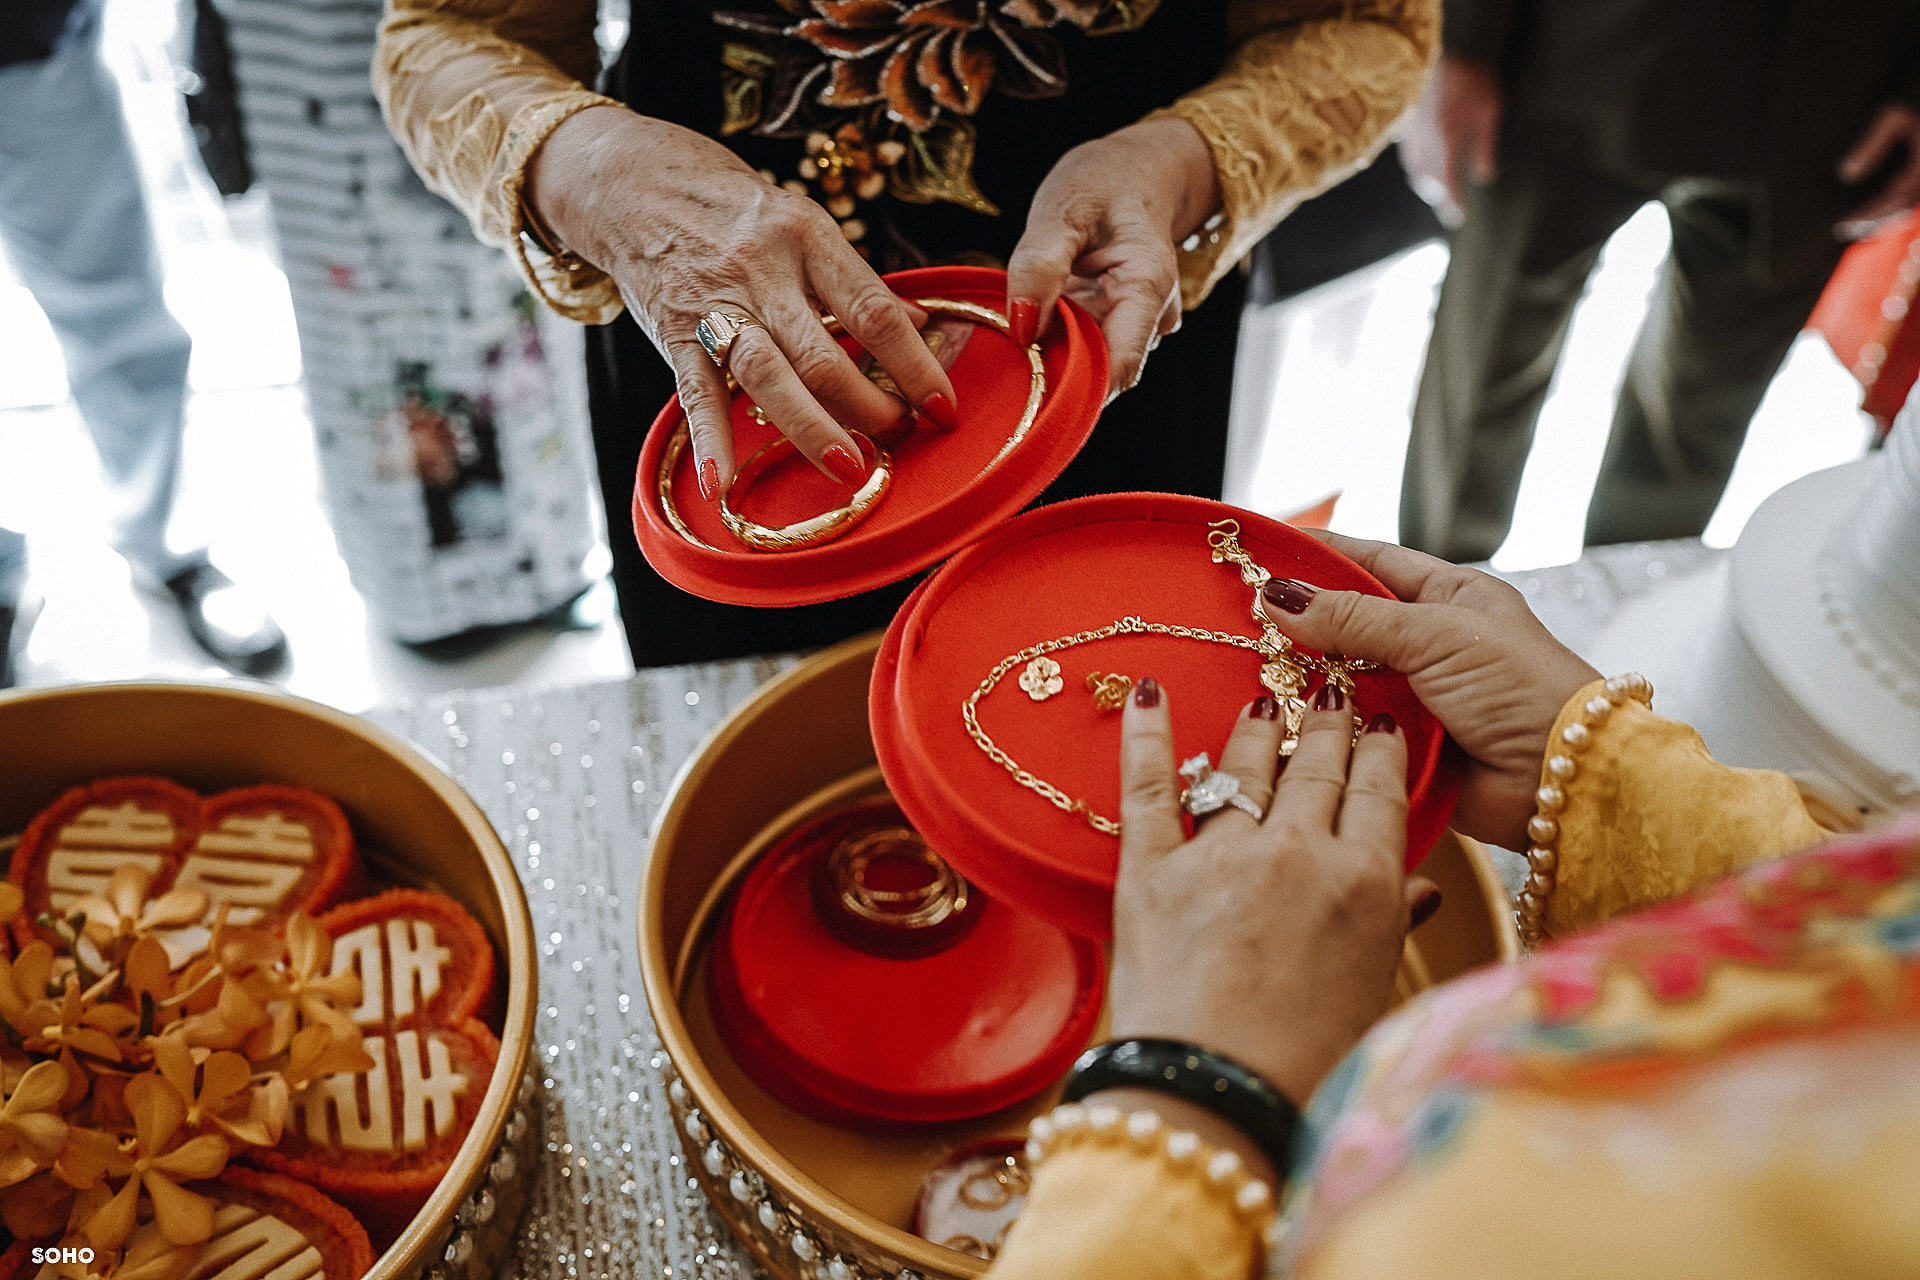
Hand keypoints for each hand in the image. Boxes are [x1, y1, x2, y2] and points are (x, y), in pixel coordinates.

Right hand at [525, 106, 958, 497]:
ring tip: (849, 468)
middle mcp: (763, 272)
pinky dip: (710, 438)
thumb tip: (922, 324)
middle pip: (825, 354)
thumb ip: (856, 281)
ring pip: (769, 375)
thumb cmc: (733, 209)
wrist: (632, 182)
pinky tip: (720, 482)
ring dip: (812, 428)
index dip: (915, 365)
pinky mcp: (673, 333)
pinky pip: (696, 391)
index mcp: (809, 239)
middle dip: (870, 406)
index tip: (944, 407)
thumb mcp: (803, 225)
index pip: (875, 312)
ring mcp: (716, 304)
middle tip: (900, 437)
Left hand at [1006, 118, 1219, 398]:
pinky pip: (1085, 346)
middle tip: (1008, 349)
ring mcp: (1137, 325)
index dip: (1074, 390)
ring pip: (1090, 363)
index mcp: (1148, 287)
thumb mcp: (1063, 210)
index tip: (1028, 392)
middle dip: (1056, 371)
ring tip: (1025, 318)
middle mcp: (1152, 317)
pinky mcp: (1118, 325)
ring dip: (1054, 352)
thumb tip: (1021, 329)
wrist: (1135, 170)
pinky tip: (1039, 315)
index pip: (1118, 368)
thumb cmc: (1104, 183)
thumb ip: (1039, 266)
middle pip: (1102, 373)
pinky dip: (1057, 338)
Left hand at [1108, 680, 1432, 1109]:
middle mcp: (1299, 853)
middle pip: (1318, 767)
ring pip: (1246, 767)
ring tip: (1265, 700)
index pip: (1379, 791)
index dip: (1379, 750)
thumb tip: (1422, 892)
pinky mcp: (1151, 869)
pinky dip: (1146, 734)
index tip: (1379, 722)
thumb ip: (1393, 928)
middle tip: (1329, 692)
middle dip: (1327, 723)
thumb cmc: (1306, 1063)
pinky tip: (1147, 690)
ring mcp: (1222, 855)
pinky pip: (1149, 786)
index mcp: (1366, 883)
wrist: (1218, 1092)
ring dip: (1259, 727)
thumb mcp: (1372, 991)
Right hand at [1259, 531, 1599, 849]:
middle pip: (1348, 623)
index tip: (1266, 548)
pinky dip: (1320, 728)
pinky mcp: (1402, 749)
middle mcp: (1431, 644)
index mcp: (1450, 597)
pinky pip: (1348, 733)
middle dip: (1300, 621)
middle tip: (1241, 615)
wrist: (1563, 780)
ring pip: (1342, 680)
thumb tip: (1279, 596)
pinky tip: (1278, 719)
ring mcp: (1415, 698)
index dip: (1319, 554)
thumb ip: (1353, 617)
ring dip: (1306, 677)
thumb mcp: (1434, 635)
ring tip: (1251, 666)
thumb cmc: (1522, 691)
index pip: (1372, 563)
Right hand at [1400, 55, 1501, 226]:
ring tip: (1435, 186)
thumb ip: (1485, 144)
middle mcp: (1424, 148)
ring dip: (1426, 181)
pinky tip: (1419, 160)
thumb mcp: (1486, 108)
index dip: (1453, 205)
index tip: (1457, 219)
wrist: (1419, 56)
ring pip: (1415, 169)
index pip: (1449, 186)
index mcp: (1446, 147)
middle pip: (1428, 183)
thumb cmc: (1460, 79)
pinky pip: (1408, 152)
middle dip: (1438, 196)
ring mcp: (1409, 137)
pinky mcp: (1401, 124)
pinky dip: (1416, 163)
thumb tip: (1485, 176)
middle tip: (1447, 206)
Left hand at [1837, 103, 1919, 239]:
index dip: (1871, 213)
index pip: (1896, 197)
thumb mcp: (1893, 116)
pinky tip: (1882, 202)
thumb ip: (1872, 145)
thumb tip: (1847, 174)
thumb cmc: (1917, 93)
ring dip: (1888, 214)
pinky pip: (1916, 190)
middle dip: (1877, 219)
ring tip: (1861, 222)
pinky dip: (1899, 201)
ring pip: (1914, 200)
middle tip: (1847, 229)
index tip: (1845, 223)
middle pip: (1906, 204)